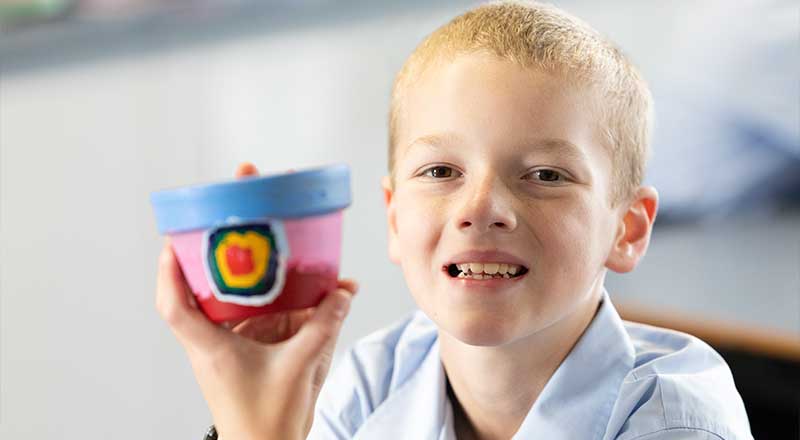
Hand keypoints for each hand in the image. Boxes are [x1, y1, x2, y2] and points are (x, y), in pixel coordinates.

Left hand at [155, 162, 357, 439]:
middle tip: (230, 209)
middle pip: (201, 287)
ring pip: (229, 298)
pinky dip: (273, 296)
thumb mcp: (301, 367)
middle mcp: (212, 343)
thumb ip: (323, 326)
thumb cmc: (268, 423)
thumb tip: (341, 291)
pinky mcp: (247, 350)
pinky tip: (296, 282)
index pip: (173, 305)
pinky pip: (255, 314)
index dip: (170, 270)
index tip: (176, 236)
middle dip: (214, 248)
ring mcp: (228, 346)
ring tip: (262, 234)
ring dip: (243, 269)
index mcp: (211, 348)